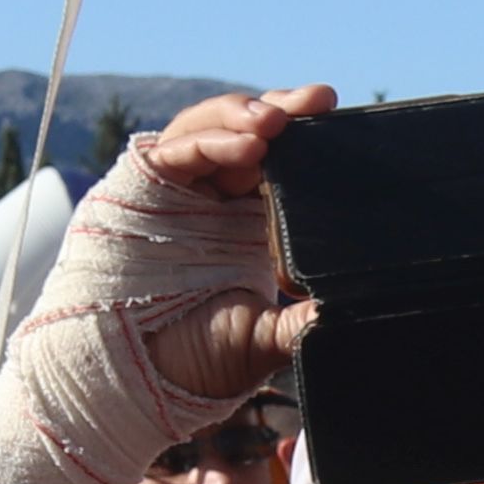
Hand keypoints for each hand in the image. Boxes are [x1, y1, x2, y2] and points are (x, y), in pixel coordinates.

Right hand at [0, 85, 338, 483]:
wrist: (133, 382)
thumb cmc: (194, 363)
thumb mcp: (261, 340)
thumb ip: (300, 324)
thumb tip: (350, 315)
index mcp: (245, 220)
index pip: (279, 163)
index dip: (306, 142)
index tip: (341, 122)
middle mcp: (213, 196)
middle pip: (249, 135)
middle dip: (284, 113)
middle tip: (320, 102)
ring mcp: (177, 189)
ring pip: (212, 131)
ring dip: (244, 119)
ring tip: (277, 121)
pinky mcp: (141, 187)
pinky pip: (177, 151)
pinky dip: (210, 141)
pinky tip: (245, 143)